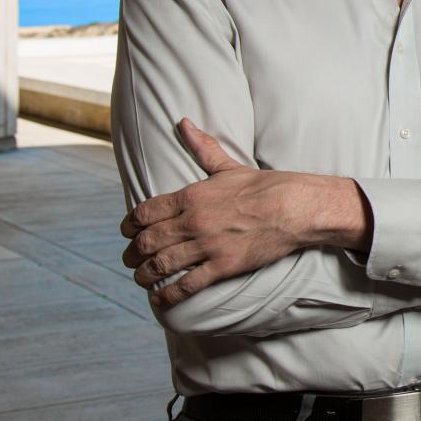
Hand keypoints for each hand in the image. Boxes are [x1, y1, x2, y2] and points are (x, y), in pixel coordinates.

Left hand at [119, 118, 371, 306]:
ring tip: (140, 278)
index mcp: (190, 196)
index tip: (127, 233)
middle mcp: (193, 222)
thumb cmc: (263, 186)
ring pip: (161, 264)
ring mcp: (207, 246)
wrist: (293, 207)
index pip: (144, 213)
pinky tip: (159, 298)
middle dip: (132, 253)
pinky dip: (168, 294)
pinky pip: (187, 285)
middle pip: (147, 242)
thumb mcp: (227, 165)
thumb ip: (201, 147)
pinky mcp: (223, 266)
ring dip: (144, 274)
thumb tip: (182, 123)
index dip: (129, 226)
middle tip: (130, 259)